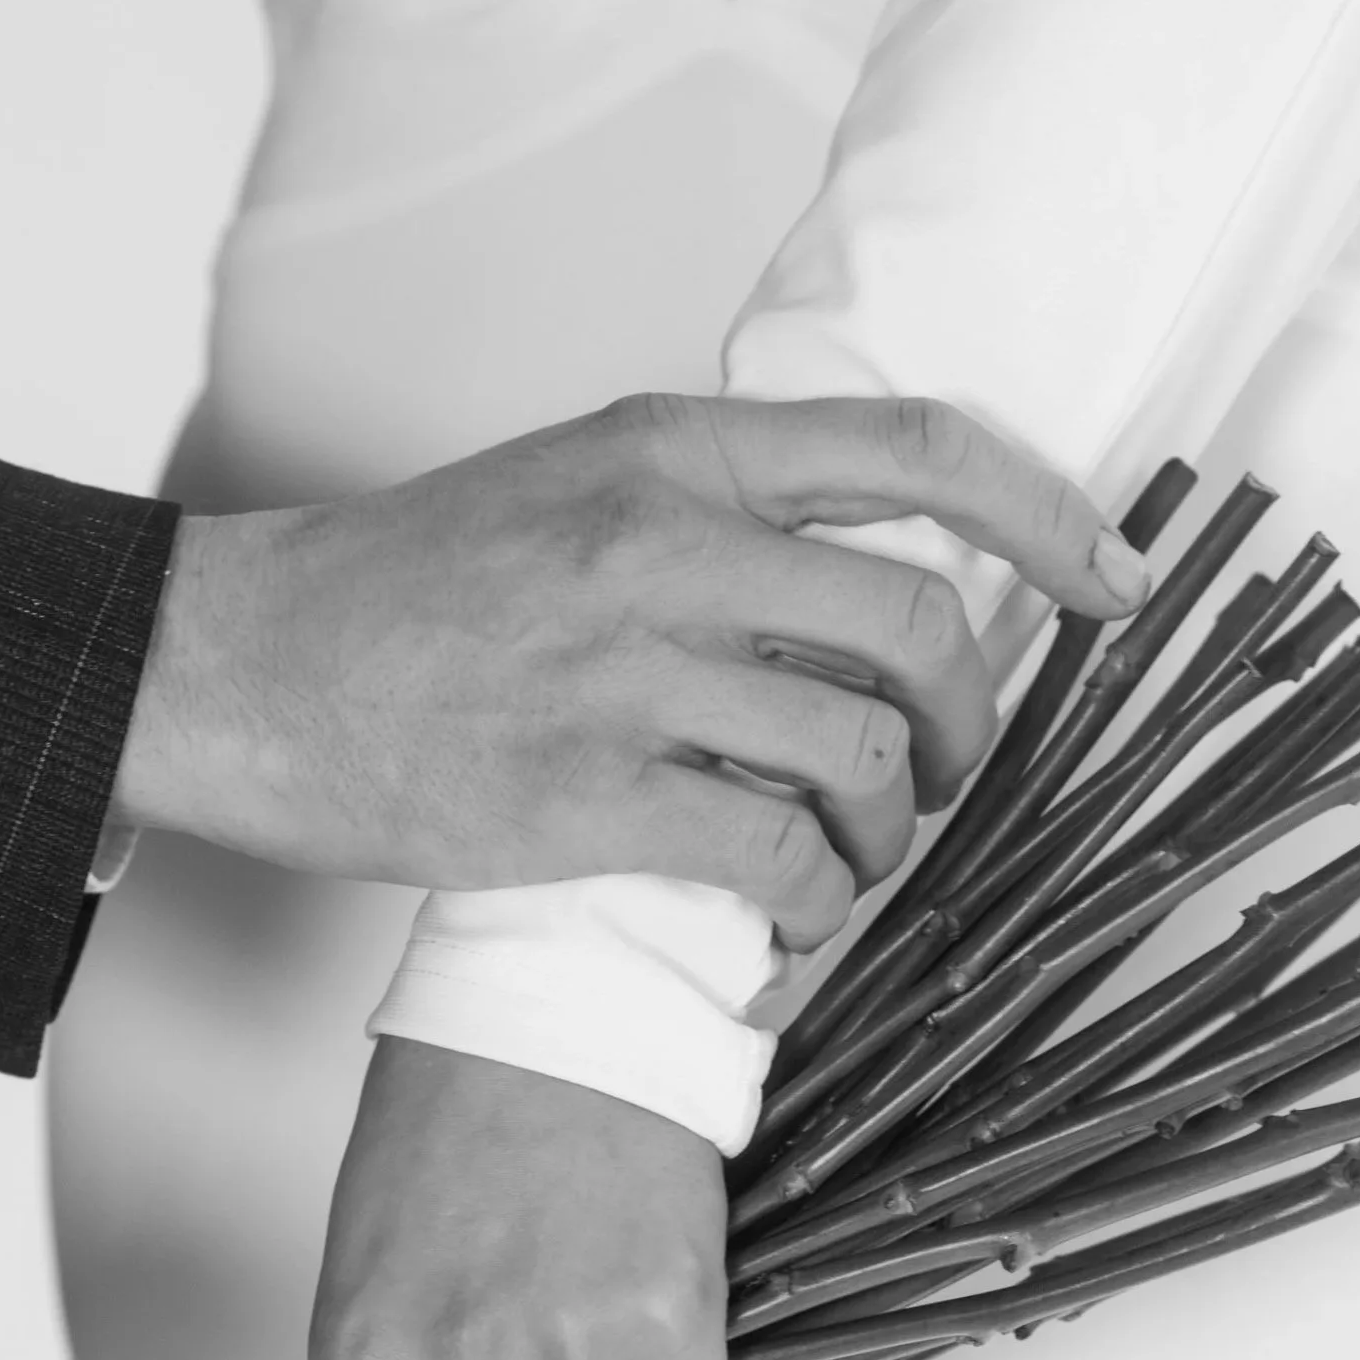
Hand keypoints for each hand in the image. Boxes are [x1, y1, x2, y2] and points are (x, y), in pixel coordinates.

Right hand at [114, 392, 1146, 949]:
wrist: (248, 669)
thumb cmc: (409, 593)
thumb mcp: (571, 484)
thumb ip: (714, 509)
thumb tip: (869, 576)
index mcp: (672, 447)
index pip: (918, 450)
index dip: (1049, 518)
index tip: (1111, 582)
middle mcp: (663, 542)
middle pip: (916, 627)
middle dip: (972, 723)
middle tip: (947, 775)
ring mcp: (627, 672)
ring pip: (857, 754)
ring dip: (886, 832)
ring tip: (844, 858)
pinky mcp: (587, 798)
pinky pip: (773, 855)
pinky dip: (810, 902)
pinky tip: (783, 913)